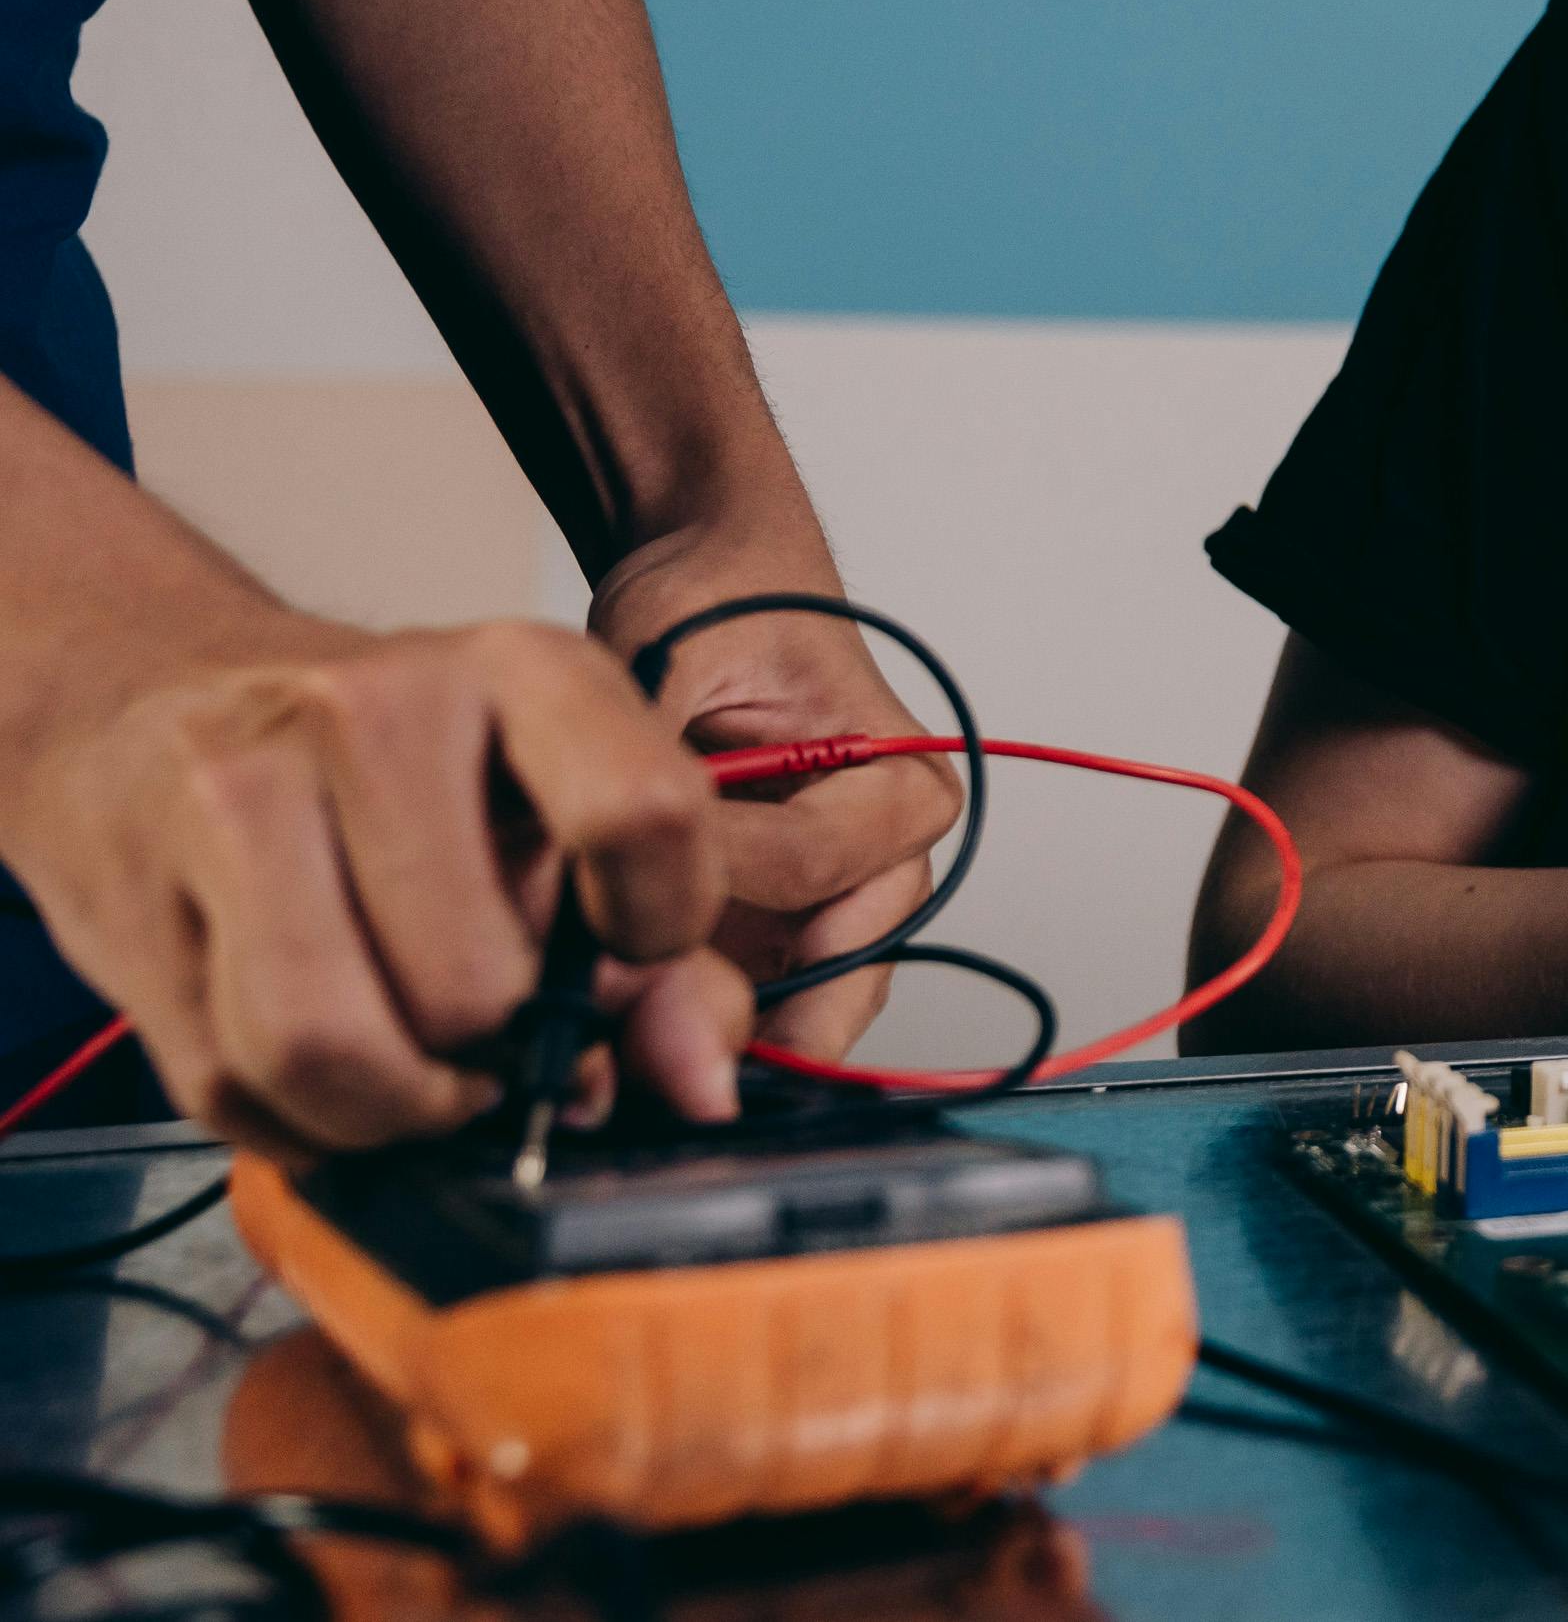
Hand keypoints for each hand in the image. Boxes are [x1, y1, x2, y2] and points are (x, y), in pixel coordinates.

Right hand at [0, 622, 752, 1155]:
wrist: (150, 687)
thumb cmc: (395, 766)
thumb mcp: (556, 805)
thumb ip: (664, 949)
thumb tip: (705, 1085)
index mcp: (524, 671)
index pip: (642, 813)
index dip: (656, 931)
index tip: (624, 961)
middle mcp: (375, 709)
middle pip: (474, 987)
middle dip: (496, 1059)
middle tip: (491, 1038)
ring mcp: (236, 795)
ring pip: (335, 1050)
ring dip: (391, 1110)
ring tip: (414, 1073)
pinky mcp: (130, 896)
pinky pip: (234, 1088)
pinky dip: (297, 1120)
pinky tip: (319, 1068)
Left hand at [590, 536, 961, 1059]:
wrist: (719, 582)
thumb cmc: (719, 603)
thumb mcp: (674, 653)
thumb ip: (650, 750)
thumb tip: (601, 845)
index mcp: (902, 779)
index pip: (807, 864)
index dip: (699, 879)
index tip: (594, 883)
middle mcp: (892, 849)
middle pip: (830, 966)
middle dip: (728, 1005)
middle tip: (624, 1042)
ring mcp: (845, 898)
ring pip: (805, 1007)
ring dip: (719, 1030)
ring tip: (621, 1056)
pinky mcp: (793, 926)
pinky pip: (766, 1004)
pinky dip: (704, 1021)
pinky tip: (628, 1036)